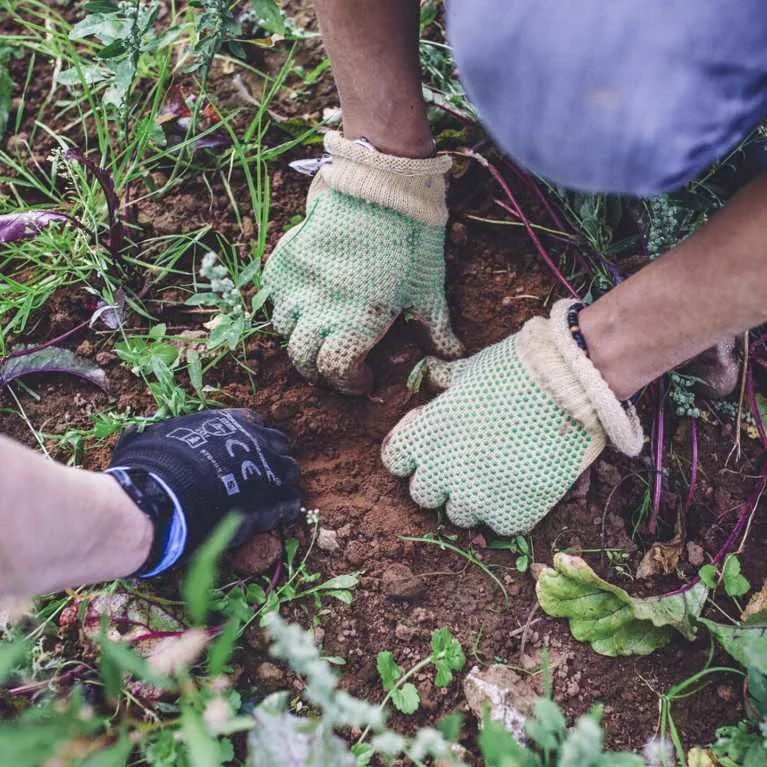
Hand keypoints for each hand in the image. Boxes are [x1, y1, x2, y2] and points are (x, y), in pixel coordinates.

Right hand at [107, 409, 299, 576]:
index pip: (254, 421)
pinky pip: (288, 504)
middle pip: (278, 444)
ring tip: (269, 494)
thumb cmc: (151, 467)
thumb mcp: (152, 437)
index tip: (240, 448)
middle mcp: (256, 442)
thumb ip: (160, 435)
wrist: (162, 501)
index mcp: (231, 422)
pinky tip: (276, 514)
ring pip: (289, 472)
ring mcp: (267, 472)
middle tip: (258, 472)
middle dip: (271, 456)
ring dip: (281, 480)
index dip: (249, 436)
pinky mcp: (270, 505)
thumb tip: (134, 433)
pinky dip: (284, 508)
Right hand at [263, 131, 462, 394]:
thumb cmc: (412, 237)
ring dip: (299, 337)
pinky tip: (302, 299)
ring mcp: (298, 283)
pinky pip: (271, 294)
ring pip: (283, 329)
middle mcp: (319, 308)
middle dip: (319, 369)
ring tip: (318, 331)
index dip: (347, 382)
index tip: (362, 378)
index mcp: (357, 321)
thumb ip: (435, 328)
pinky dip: (284, 305)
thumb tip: (450, 359)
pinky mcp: (285, 258)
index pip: (334, 370)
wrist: (383, 183)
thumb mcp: (429, 286)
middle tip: (335, 362)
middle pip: (303, 358)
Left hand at [381, 301, 643, 534]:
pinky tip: (525, 486)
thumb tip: (431, 372)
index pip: (395, 460)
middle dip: (441, 482)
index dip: (413, 454)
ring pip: (459, 516)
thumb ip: (445, 382)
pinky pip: (500, 526)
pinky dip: (510, 511)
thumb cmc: (516, 370)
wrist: (569, 388)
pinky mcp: (511, 516)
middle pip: (423, 495)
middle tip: (469, 464)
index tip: (434, 446)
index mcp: (424, 434)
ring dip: (473, 500)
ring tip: (500, 475)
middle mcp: (442, 471)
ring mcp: (475, 498)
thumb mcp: (470, 370)